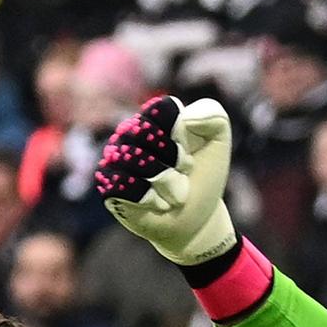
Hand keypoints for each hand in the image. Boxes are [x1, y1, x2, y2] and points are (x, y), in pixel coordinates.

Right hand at [95, 95, 238, 264]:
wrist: (198, 216)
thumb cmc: (205, 176)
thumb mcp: (219, 141)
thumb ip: (212, 115)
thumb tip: (184, 118)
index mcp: (154, 115)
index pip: (161, 110)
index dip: (181, 135)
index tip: (191, 152)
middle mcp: (130, 132)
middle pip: (147, 134)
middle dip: (175, 160)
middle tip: (183, 172)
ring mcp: (115, 158)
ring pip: (135, 160)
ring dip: (166, 182)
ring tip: (173, 189)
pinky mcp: (108, 185)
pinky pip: (122, 184)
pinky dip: (149, 198)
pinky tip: (158, 203)